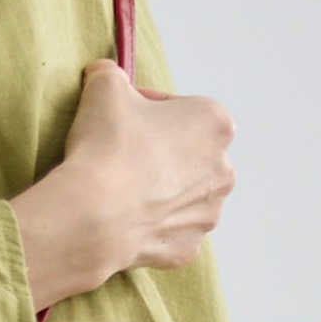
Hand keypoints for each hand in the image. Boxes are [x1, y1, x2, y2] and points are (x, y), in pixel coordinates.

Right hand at [11, 59, 236, 309]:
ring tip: (121, 186)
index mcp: (215, 122)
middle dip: (159, 150)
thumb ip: (110, 74)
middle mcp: (224, 169)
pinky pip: (169, 230)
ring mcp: (209, 213)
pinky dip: (150, 224)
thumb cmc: (108, 144)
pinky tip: (124, 216)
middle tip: (120, 150)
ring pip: (182, 194)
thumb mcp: (104, 86)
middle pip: (187, 152)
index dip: (145, 108)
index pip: (179, 107)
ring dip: (158, 188)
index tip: (121, 116)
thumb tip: (104, 73)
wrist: (95, 213)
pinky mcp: (188, 248)